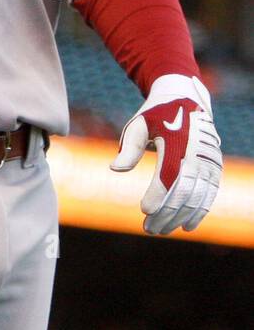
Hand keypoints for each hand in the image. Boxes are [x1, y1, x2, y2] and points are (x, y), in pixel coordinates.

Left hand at [111, 75, 222, 234]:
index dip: (158, 195)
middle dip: (167, 213)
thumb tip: (114, 169)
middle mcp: (197, 153)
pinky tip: (187, 226)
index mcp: (177, 141)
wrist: (186, 99)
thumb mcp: (138, 125)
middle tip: (149, 229)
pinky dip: (200, 211)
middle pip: (183, 191)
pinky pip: (210, 193)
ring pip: (198, 196)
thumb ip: (129, 148)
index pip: (169, 175)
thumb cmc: (156, 114)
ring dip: (181, 217)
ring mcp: (210, 161)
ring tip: (163, 230)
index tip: (144, 211)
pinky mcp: (215, 166)